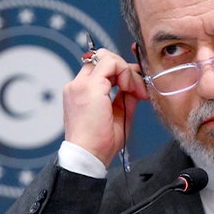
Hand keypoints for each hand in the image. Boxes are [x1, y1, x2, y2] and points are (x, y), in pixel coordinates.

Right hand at [62, 48, 149, 167]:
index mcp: (80, 92)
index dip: (120, 73)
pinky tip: (130, 89)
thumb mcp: (118, 115)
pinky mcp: (89, 87)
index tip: (134, 87)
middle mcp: (77, 86)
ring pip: (107, 57)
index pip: (100, 68)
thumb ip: (124, 97)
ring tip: (135, 91)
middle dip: (125, 69)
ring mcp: (81, 85)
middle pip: (102, 59)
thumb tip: (134, 85)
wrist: (88, 155)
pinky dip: (126, 73)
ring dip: (126, 71)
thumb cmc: (99, 144)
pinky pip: (111, 64)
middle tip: (137, 88)